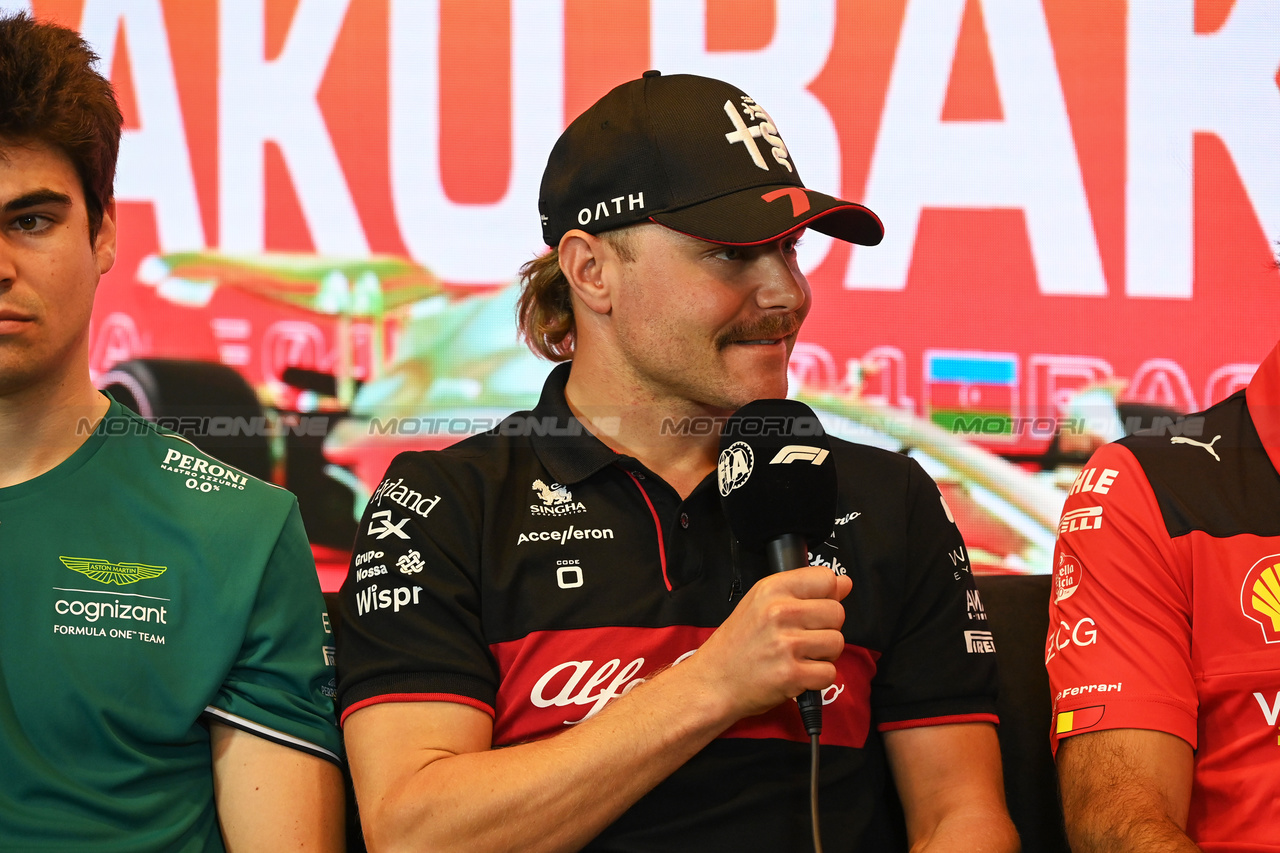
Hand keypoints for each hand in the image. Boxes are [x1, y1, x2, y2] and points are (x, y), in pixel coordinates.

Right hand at [684, 566, 851, 721]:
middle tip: (803, 638)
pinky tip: (798, 673)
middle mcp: (779, 612)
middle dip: (826, 628)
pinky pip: (829, 673)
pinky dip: (818, 678)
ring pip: (837, 643)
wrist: (713, 681)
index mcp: (772, 589)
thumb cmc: (737, 644)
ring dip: (824, 654)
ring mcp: (785, 644)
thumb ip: (802, 590)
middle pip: (837, 613)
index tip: (815, 608)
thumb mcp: (760, 603)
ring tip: (799, 656)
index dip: (827, 595)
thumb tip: (844, 583)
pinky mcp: (791, 674)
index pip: (826, 579)